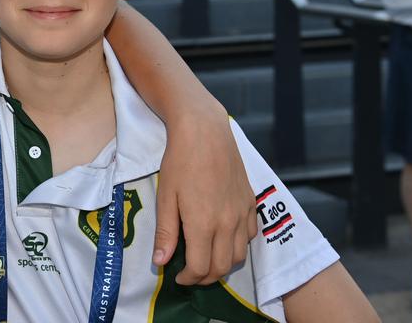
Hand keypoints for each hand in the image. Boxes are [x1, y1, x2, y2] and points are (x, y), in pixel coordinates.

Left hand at [156, 114, 255, 284]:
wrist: (205, 131)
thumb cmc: (179, 161)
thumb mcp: (166, 197)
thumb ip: (166, 232)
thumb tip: (161, 262)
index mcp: (203, 224)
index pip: (200, 268)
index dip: (188, 279)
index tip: (177, 277)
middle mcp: (228, 223)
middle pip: (222, 267)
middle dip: (205, 277)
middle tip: (190, 274)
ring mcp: (242, 213)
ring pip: (240, 255)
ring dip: (223, 264)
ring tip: (206, 259)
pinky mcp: (250, 202)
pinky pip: (250, 235)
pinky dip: (238, 245)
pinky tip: (223, 237)